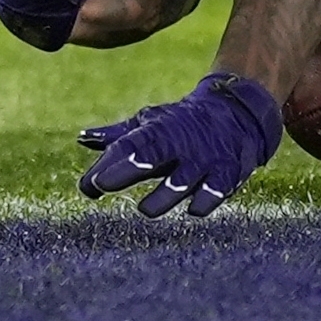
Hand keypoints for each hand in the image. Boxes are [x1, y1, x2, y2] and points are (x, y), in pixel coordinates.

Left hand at [77, 73, 282, 216]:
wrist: (237, 111)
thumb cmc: (183, 123)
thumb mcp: (152, 123)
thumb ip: (118, 137)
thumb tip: (83, 139)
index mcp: (158, 130)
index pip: (130, 145)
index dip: (109, 163)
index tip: (89, 184)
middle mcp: (179, 144)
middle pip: (151, 156)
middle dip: (126, 170)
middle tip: (101, 185)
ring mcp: (204, 159)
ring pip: (182, 180)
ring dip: (162, 196)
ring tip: (145, 209)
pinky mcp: (228, 174)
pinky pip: (217, 190)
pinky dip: (205, 200)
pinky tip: (193, 209)